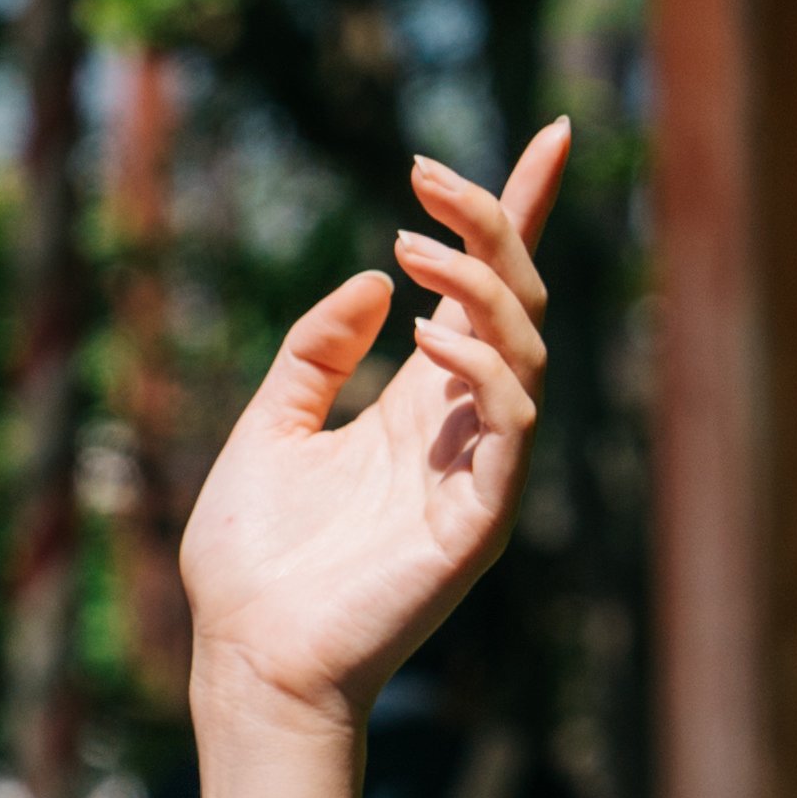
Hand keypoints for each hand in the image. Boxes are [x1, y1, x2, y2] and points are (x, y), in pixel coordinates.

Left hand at [177, 121, 562, 739]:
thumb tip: (379, 279)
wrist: (247, 660)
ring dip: (478, 284)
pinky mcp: (479, 520)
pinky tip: (435, 336)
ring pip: (525, 348)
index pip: (487, 293)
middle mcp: (461, 430)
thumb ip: (316, 352)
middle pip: (515, 301)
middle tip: (422, 177)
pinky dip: (487, 368)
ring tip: (413, 247)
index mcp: (418, 406)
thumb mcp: (269, 426)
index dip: (519, 214)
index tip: (549, 137)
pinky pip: (512, 425)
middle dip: (491, 224)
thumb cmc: (252, 562)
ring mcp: (478, 473)